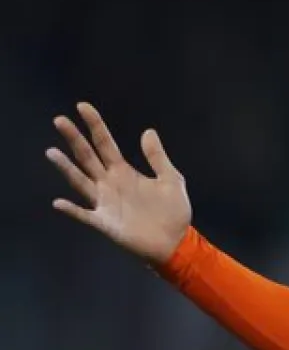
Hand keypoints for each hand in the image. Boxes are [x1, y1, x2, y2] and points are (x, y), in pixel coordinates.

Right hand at [46, 102, 190, 265]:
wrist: (177, 243)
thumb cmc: (173, 212)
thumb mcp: (171, 180)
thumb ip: (158, 157)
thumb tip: (148, 131)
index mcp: (123, 171)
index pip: (104, 143)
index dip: (95, 125)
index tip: (82, 106)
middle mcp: (109, 183)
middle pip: (87, 157)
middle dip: (74, 139)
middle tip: (59, 120)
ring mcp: (105, 202)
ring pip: (80, 181)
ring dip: (66, 168)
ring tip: (52, 152)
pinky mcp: (106, 223)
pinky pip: (85, 215)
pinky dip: (72, 210)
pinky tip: (59, 203)